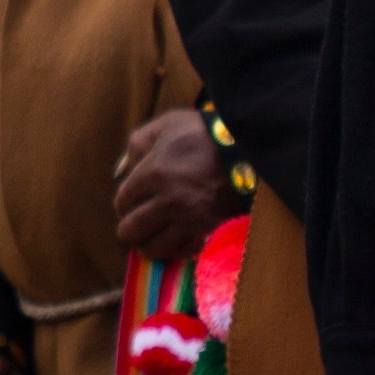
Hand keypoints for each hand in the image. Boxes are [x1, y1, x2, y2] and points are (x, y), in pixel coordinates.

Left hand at [108, 109, 228, 260]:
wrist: (251, 148)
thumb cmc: (206, 133)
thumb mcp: (167, 124)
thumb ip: (138, 143)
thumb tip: (122, 170)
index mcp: (152, 173)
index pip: (122, 201)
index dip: (123, 204)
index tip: (130, 203)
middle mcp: (167, 200)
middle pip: (131, 230)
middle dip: (129, 230)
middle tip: (136, 226)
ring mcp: (189, 218)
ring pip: (155, 247)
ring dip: (150, 245)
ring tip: (151, 240)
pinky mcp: (210, 228)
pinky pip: (185, 250)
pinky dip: (178, 249)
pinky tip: (179, 241)